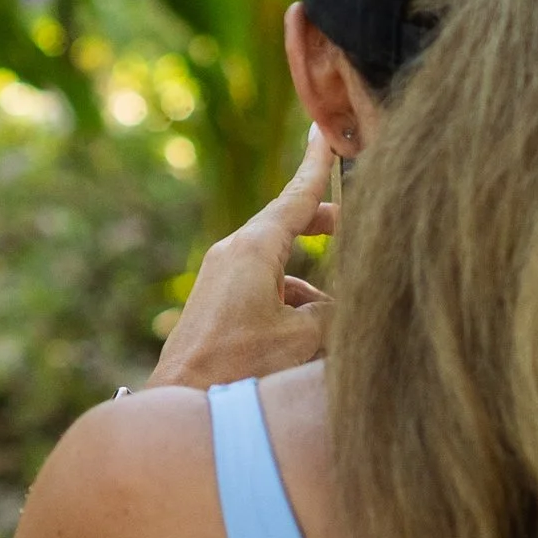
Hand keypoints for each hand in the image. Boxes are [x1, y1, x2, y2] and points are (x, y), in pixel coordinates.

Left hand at [148, 123, 336, 389]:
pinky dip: (293, 301)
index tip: (324, 132)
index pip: (295, 197)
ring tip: (345, 307)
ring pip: (279, 264)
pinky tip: (313, 337)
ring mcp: (221, 281)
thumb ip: (336, 311)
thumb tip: (353, 301)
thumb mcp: (303, 339)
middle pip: (286, 225)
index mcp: (251, 250)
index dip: (316, 166)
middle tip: (355, 224)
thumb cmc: (238, 370)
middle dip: (324, 225)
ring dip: (313, 278)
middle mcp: (232, 256)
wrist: (182, 405)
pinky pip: (265, 290)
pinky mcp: (217, 307)